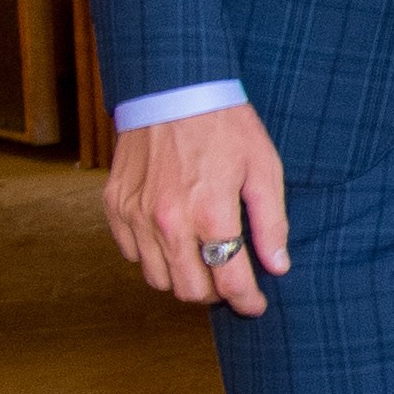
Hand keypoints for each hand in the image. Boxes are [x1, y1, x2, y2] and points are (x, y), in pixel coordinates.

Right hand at [103, 103, 288, 313]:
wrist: (172, 89)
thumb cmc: (225, 126)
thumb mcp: (264, 169)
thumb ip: (271, 223)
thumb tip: (278, 267)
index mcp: (211, 215)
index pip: (229, 283)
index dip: (247, 301)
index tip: (256, 304)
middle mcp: (168, 223)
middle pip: (190, 291)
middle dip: (215, 294)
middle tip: (230, 280)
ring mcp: (136, 216)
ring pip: (158, 279)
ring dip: (183, 278)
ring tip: (202, 259)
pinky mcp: (115, 207)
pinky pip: (132, 254)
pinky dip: (153, 256)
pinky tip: (173, 239)